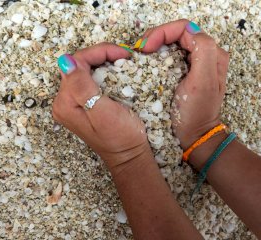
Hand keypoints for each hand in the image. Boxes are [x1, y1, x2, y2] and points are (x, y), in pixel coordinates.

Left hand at [52, 43, 152, 172]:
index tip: (124, 54)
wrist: (128, 155)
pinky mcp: (82, 104)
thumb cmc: (120, 137)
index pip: (77, 62)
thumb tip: (65, 61)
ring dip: (103, 62)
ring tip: (122, 63)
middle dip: (102, 55)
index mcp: (65, 102)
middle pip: (78, 64)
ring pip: (84, 69)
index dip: (100, 52)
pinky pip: (89, 79)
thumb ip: (82, 87)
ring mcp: (72, 103)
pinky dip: (103, 71)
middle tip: (125, 57)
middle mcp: (64, 101)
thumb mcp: (102, 112)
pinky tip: (116, 73)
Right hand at [138, 19, 228, 149]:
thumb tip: (188, 32)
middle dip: (155, 37)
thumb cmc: (196, 113)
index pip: (183, 29)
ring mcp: (193, 63)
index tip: (145, 48)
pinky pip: (168, 55)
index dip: (161, 33)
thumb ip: (203, 51)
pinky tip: (146, 63)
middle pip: (176, 33)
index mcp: (211, 53)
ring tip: (140, 55)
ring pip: (171, 43)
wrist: (195, 135)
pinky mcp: (183, 72)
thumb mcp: (203, 82)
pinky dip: (155, 56)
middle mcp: (203, 55)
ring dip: (153, 46)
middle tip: (139, 50)